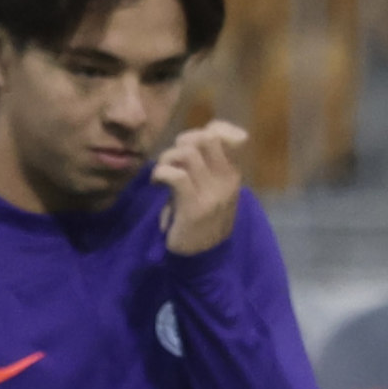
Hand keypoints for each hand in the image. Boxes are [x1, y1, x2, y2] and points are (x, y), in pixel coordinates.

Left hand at [153, 120, 247, 255]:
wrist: (204, 260)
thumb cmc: (202, 224)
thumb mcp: (209, 192)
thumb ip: (203, 167)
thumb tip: (187, 141)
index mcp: (231, 175)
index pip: (223, 135)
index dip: (206, 128)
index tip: (188, 141)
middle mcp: (225, 180)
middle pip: (204, 138)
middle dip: (181, 143)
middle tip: (171, 160)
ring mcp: (212, 194)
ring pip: (188, 154)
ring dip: (167, 159)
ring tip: (161, 173)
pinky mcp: (194, 207)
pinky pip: (176, 176)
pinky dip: (161, 174)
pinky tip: (156, 183)